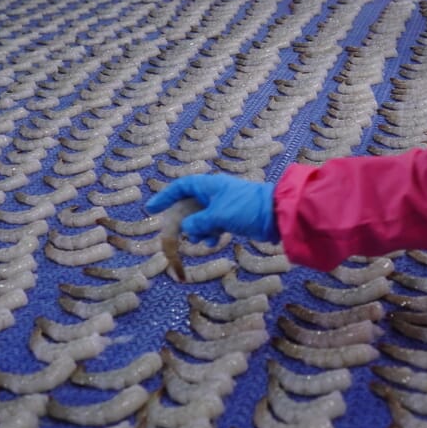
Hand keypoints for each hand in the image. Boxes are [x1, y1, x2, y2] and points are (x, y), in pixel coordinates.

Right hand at [147, 175, 277, 243]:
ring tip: (202, 238)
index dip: (164, 196)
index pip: (180, 187)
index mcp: (208, 185)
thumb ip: (197, 222)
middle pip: (187, 206)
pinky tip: (214, 241)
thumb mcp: (217, 215)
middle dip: (181, 221)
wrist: (275, 215)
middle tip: (172, 236)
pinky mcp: (230, 219)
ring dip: (197, 231)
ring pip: (199, 219)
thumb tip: (187, 229)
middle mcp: (212, 194)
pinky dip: (210, 234)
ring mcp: (222, 206)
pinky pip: (211, 227)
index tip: (151, 209)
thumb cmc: (245, 208)